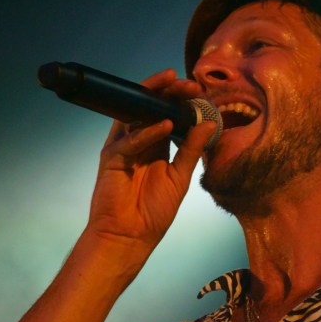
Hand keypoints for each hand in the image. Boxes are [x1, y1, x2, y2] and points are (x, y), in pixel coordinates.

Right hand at [86, 68, 215, 256]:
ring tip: (176, 86)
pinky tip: (165, 125)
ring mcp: (124, 145)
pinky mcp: (111, 157)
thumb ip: (192, 150)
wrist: (130, 238)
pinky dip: (148, 131)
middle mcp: (139, 139)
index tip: (202, 91)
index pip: (168, 112)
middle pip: (151, 105)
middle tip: (189, 83)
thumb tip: (209, 123)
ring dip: (155, 97)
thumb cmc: (153, 212)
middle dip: (170, 91)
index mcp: (156, 143)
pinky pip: (130, 139)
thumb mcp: (180, 177)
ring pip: (136, 112)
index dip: (182, 100)